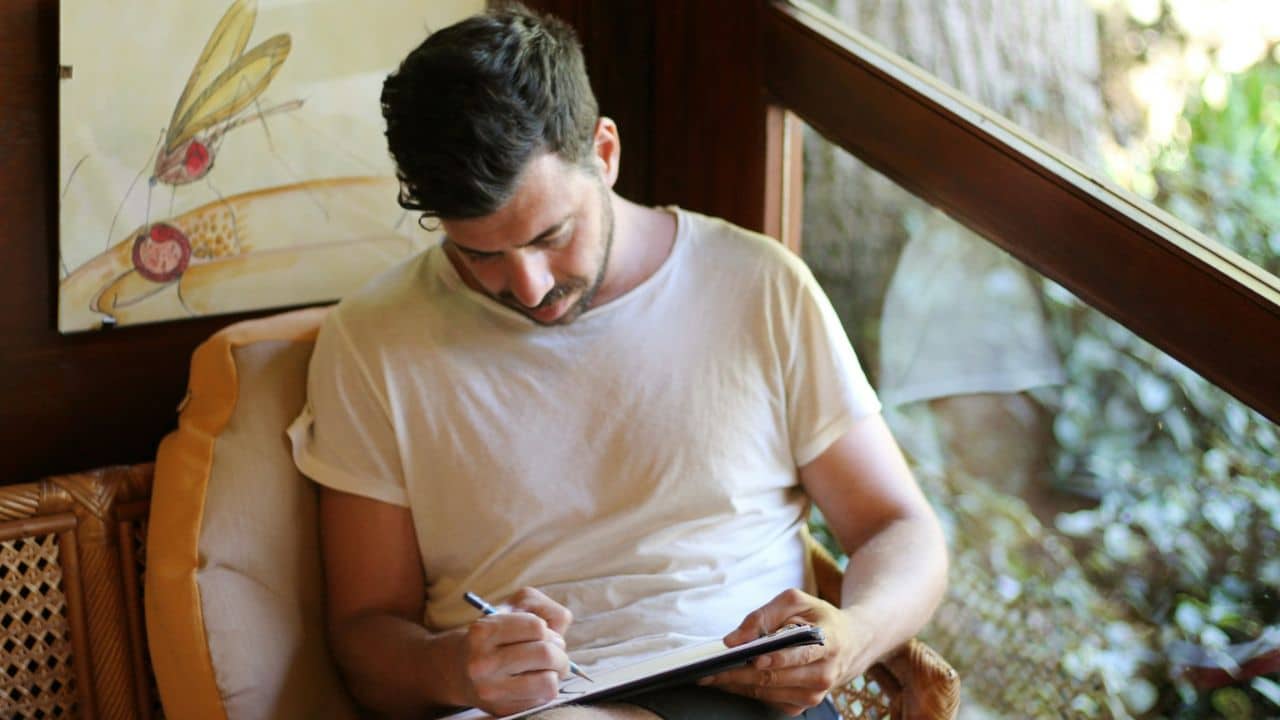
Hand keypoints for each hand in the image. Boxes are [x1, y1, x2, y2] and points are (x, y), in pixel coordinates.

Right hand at [459, 587, 573, 715]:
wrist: (462, 669)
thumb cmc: (498, 634)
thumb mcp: (513, 606)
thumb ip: (541, 606)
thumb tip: (559, 631)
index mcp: (484, 631)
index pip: (536, 627)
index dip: (549, 630)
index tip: (546, 634)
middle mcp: (482, 662)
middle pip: (545, 654)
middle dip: (560, 653)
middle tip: (556, 654)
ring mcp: (491, 689)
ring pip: (548, 682)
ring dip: (557, 673)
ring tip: (549, 668)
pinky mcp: (501, 709)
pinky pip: (542, 700)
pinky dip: (545, 688)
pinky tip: (534, 681)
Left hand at [699, 588, 874, 715]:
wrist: (851, 643)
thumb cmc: (819, 618)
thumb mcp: (797, 602)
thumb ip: (764, 615)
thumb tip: (734, 639)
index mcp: (828, 644)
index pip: (799, 656)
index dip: (775, 658)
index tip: (752, 657)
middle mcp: (823, 674)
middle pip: (776, 678)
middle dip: (739, 674)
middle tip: (710, 671)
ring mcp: (814, 694)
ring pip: (768, 693)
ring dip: (737, 685)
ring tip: (712, 676)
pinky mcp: (803, 704)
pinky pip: (768, 701)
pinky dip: (746, 690)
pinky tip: (730, 681)